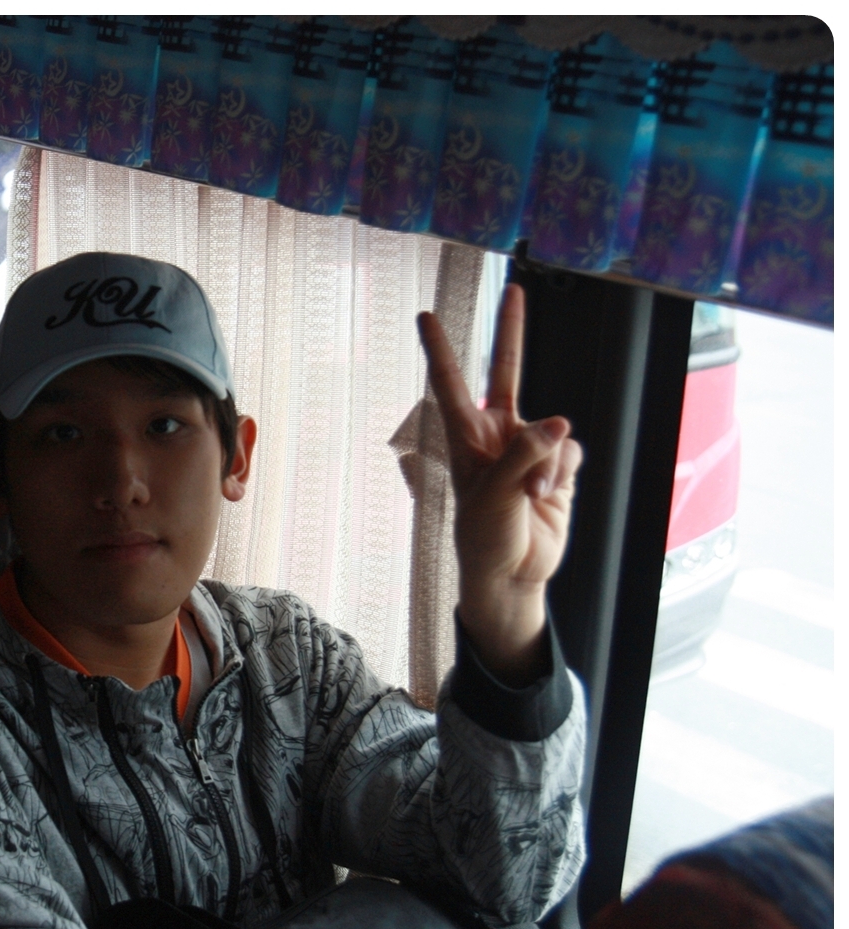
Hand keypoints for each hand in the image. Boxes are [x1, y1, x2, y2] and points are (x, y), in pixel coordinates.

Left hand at [419, 283, 582, 683]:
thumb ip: (524, 454)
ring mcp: (528, 448)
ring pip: (553, 428)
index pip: (450, 383)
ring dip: (549, 462)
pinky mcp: (556, 465)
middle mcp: (496, 434)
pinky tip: (549, 495)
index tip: (425, 316)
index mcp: (465, 437)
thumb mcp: (494, 493)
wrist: (513, 572)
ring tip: (533, 495)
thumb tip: (559, 422)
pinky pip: (571, 451)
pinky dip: (564, 473)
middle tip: (516, 288)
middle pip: (507, 372)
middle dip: (512, 332)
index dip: (439, 349)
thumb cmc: (485, 535)